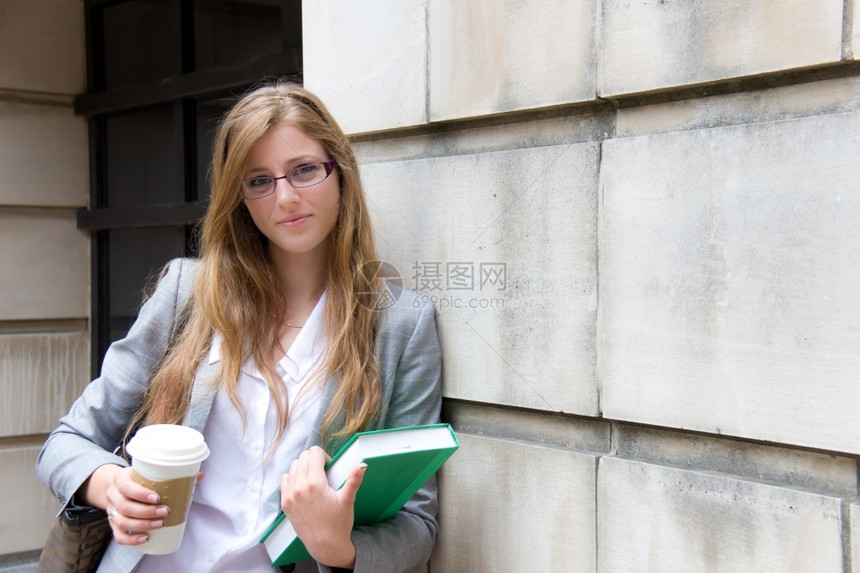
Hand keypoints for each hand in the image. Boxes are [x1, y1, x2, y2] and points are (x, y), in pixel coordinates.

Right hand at [83, 464, 169, 545]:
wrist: (117, 486)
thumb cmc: (137, 479)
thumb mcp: (145, 471)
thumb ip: (166, 473)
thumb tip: (197, 477)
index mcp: (120, 479)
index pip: (125, 487)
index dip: (141, 494)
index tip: (157, 498)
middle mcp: (113, 495)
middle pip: (125, 507)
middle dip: (147, 512)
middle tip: (165, 512)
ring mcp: (111, 511)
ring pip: (122, 522)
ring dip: (143, 525)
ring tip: (161, 524)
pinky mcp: (113, 524)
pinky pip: (119, 536)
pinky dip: (132, 540)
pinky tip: (146, 538)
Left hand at [280, 446, 366, 567]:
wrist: (325, 545)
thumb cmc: (338, 523)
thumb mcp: (347, 500)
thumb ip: (354, 480)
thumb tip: (362, 465)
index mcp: (315, 483)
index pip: (313, 453)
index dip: (324, 457)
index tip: (329, 468)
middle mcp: (298, 487)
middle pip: (303, 457)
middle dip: (314, 460)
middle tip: (323, 474)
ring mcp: (289, 495)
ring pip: (293, 466)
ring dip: (303, 468)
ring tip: (313, 480)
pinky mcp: (285, 503)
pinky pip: (285, 479)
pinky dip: (293, 478)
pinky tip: (303, 487)